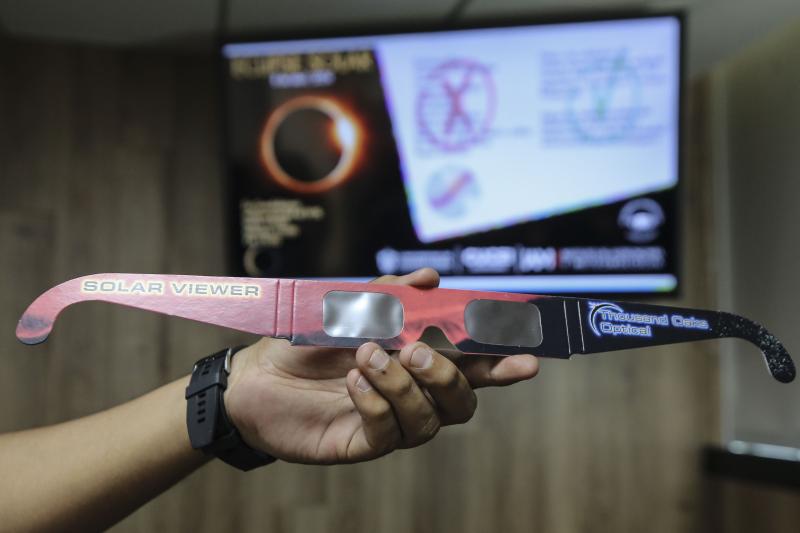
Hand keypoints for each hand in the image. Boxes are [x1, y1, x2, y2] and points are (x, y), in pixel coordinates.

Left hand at [224, 268, 538, 464]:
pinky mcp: (364, 443)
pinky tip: (354, 382)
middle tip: (417, 352)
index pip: (470, 362)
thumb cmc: (306, 340)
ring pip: (431, 419)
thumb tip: (432, 278)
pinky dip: (377, 403)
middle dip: (453, 376)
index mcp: (415, 359)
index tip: (527, 353)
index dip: (502, 360)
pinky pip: (390, 432)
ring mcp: (390, 421)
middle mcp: (412, 394)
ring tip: (368, 357)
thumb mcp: (346, 306)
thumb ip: (388, 293)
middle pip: (464, 400)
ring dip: (405, 385)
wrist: (255, 375)